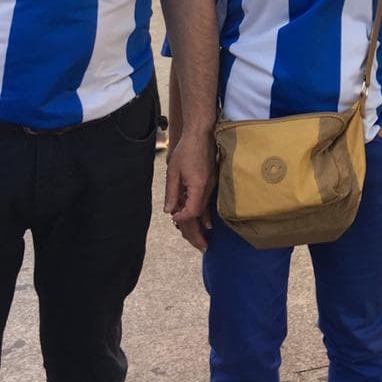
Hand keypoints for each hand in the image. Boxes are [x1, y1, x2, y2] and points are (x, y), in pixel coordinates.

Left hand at [164, 132, 213, 250]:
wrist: (202, 134)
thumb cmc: (187, 150)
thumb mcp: (174, 172)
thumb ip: (172, 193)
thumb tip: (170, 211)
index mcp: (197, 187)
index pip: (192, 212)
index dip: (183, 219)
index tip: (174, 220)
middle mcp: (207, 189)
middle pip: (202, 216)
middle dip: (199, 233)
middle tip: (201, 248)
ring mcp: (211, 186)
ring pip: (206, 211)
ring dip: (202, 226)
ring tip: (203, 242)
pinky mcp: (212, 182)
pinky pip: (208, 203)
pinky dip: (206, 215)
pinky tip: (207, 224)